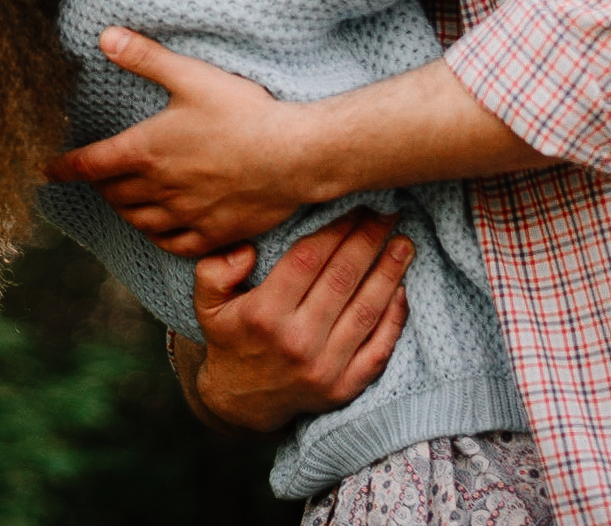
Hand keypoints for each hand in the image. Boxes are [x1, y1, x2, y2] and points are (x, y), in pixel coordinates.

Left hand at [44, 27, 325, 255]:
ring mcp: (186, 214)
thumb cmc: (243, 112)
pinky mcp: (214, 233)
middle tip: (97, 178)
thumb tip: (104, 36)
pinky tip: (159, 230)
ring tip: (123, 201)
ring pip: (139, 222)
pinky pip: (174, 244)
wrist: (294, 154)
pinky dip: (158, 237)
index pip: (90, 164)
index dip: (64, 168)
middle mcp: (159, 188)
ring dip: (125, 211)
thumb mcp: (190, 75)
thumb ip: (145, 57)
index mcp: (146, 150)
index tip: (47, 171)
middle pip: (113, 194)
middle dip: (100, 186)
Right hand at [184, 218, 413, 429]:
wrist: (242, 402)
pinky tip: (402, 291)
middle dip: (368, 241)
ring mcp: (325, 368)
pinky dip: (395, 319)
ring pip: (366, 310)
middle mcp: (297, 341)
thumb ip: (215, 269)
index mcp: (264, 314)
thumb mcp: (206, 303)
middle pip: (342, 279)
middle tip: (387, 215)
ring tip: (403, 245)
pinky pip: (379, 349)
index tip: (355, 207)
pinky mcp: (345, 388)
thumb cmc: (229, 339)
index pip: (308, 259)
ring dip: (389, 273)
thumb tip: (246, 249)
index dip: (336, 229)